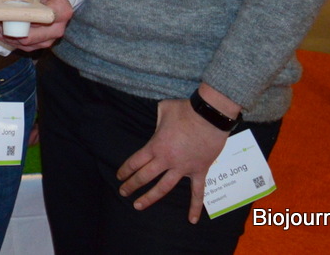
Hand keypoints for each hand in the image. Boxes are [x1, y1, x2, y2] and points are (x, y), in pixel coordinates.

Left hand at [0, 0, 73, 51]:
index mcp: (61, 11)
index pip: (44, 19)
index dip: (24, 17)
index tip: (9, 11)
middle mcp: (57, 29)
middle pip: (30, 37)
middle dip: (10, 28)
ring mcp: (48, 39)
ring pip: (23, 43)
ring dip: (6, 34)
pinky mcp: (38, 44)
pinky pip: (20, 46)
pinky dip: (7, 38)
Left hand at [116, 98, 230, 221]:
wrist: (210, 116)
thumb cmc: (185, 111)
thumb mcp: (163, 109)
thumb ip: (157, 118)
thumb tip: (157, 121)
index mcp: (155, 146)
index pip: (135, 162)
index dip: (125, 170)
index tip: (119, 177)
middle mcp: (166, 160)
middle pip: (145, 176)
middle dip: (131, 185)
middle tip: (123, 192)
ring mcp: (183, 168)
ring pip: (163, 188)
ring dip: (150, 198)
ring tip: (138, 206)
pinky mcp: (199, 171)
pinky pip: (197, 192)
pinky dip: (195, 207)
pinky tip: (191, 220)